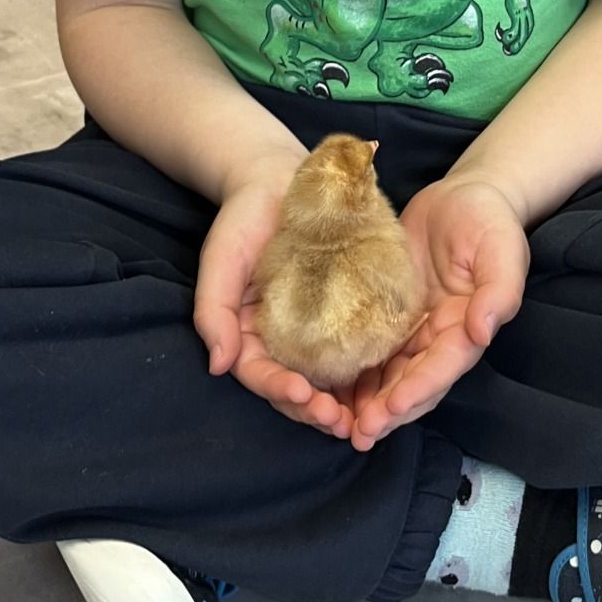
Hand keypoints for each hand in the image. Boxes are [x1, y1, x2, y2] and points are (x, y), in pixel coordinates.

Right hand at [193, 159, 356, 441]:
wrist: (281, 179)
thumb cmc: (243, 218)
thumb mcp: (221, 259)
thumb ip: (213, 310)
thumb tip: (218, 365)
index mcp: (249, 334)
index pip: (260, 374)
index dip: (278, 390)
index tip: (300, 394)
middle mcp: (284, 339)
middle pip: (297, 387)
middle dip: (313, 410)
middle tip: (338, 421)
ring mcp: (318, 329)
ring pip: (329, 378)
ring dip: (344, 404)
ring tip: (363, 418)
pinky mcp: (350, 312)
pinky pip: (358, 347)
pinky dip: (370, 372)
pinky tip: (389, 382)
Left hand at [350, 174, 528, 451]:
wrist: (463, 196)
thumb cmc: (487, 220)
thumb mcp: (502, 248)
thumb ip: (499, 290)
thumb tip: (483, 330)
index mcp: (467, 327)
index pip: (443, 367)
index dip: (418, 389)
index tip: (392, 408)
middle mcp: (438, 337)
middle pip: (413, 382)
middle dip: (388, 411)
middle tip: (360, 432)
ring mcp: (411, 329)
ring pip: (388, 375)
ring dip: (367, 403)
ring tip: (339, 425)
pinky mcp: (386, 314)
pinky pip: (369, 349)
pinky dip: (352, 373)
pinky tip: (326, 389)